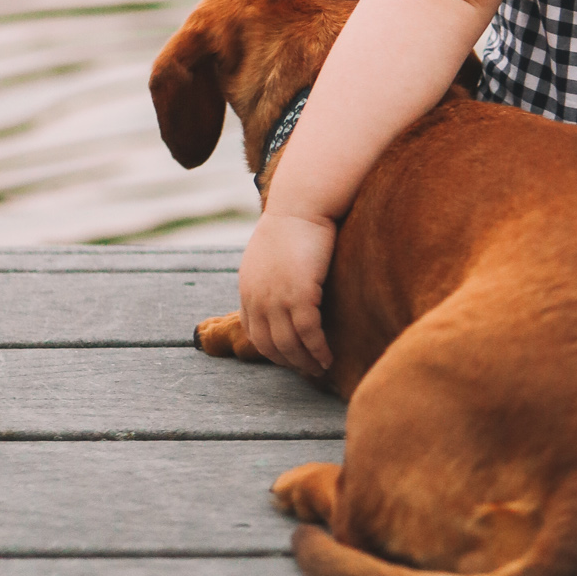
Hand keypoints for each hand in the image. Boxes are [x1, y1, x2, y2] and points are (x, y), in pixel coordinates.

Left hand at [238, 211, 336, 376]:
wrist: (302, 205)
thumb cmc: (293, 223)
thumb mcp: (268, 253)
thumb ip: (269, 275)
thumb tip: (281, 285)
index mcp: (248, 289)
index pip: (254, 332)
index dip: (271, 349)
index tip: (289, 356)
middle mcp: (257, 298)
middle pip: (269, 344)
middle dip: (288, 361)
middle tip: (306, 370)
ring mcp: (277, 299)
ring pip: (289, 344)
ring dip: (304, 362)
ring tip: (320, 368)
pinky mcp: (300, 296)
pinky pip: (309, 334)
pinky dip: (318, 350)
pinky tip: (328, 357)